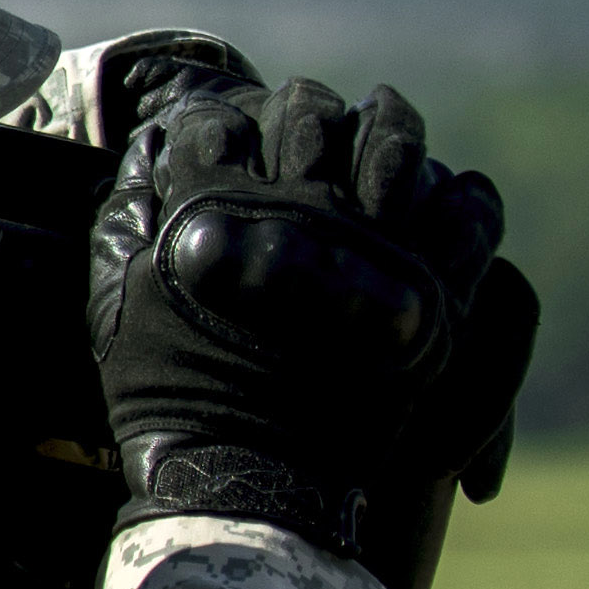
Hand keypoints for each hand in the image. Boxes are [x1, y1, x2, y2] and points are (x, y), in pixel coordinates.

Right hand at [87, 78, 507, 549]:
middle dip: (302, 110)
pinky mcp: (431, 295)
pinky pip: (468, 216)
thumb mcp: (120, 310)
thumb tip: (148, 155)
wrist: (248, 479)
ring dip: (389, 126)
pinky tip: (448, 191)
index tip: (220, 130)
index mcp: (219, 220)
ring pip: (397, 146)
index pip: (216, 127)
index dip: (216, 122)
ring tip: (386, 117)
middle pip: (310, 119)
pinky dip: (461, 196)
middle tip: (306, 113)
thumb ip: (126, 226)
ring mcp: (374, 253)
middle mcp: (300, 221)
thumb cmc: (172, 396)